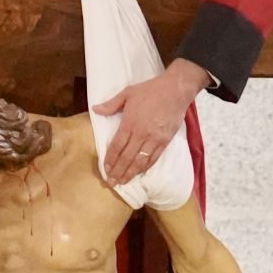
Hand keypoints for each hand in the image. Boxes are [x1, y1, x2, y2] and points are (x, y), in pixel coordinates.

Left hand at [94, 59, 208, 184]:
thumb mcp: (128, 93)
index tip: (106, 169)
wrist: (176, 90)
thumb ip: (111, 104)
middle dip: (118, 172)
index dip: (110, 159)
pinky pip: (153, 158)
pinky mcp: (165, 141)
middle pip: (127, 157)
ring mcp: (154, 139)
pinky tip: (138, 173)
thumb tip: (95, 109)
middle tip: (111, 183)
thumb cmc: (151, 90)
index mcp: (130, 122)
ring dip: (130, 173)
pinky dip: (145, 168)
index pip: (117, 146)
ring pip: (140, 161)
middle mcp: (142, 133)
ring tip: (123, 182)